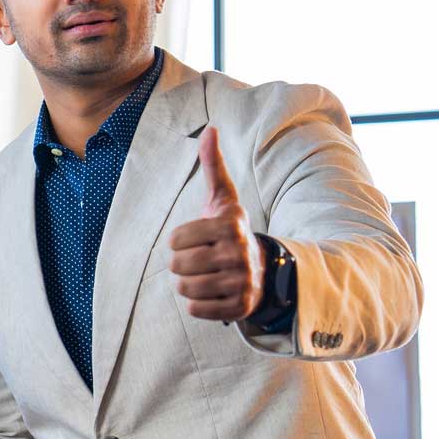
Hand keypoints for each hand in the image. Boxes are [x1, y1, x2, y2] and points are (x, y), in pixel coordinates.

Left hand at [167, 127, 262, 321]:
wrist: (263, 270)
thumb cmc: (230, 231)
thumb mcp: (222, 198)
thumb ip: (213, 165)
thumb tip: (210, 129)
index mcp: (230, 225)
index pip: (175, 238)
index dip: (178, 241)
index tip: (195, 239)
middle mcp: (239, 253)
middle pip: (178, 265)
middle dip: (180, 264)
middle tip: (197, 260)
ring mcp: (242, 281)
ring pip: (185, 288)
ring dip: (187, 284)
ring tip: (204, 276)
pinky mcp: (240, 307)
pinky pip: (196, 309)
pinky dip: (197, 303)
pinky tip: (212, 293)